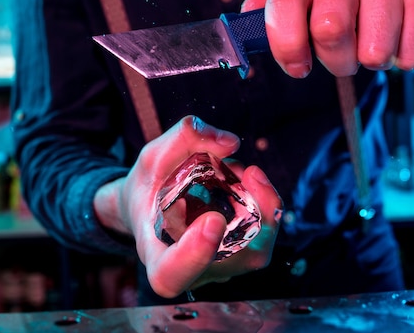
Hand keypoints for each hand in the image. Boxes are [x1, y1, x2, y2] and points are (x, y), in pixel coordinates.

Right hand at [94, 115, 282, 297]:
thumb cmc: (149, 187)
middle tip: (249, 172)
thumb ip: (183, 138)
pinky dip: (263, 203)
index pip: (172, 274)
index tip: (213, 220)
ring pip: (258, 250)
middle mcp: (192, 272)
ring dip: (260, 203)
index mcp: (156, 256)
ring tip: (235, 169)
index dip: (194, 256)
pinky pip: (263, 237)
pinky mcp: (240, 257)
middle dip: (256, 216)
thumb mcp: (153, 156)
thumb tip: (230, 143)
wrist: (153, 206)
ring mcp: (220, 269)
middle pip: (235, 263)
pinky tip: (246, 178)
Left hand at [242, 0, 413, 77]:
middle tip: (347, 55)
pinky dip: (405, 60)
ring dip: (374, 61)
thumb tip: (244, 21)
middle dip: (337, 61)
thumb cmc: (355, 6)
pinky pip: (408, 55)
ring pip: (372, 51)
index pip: (283, 0)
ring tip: (378, 41)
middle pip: (329, 31)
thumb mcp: (311, 5)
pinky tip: (404, 37)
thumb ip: (277, 15)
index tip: (299, 67)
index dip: (286, 43)